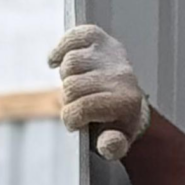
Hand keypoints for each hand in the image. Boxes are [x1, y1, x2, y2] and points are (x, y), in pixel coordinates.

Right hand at [48, 25, 149, 161]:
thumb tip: (108, 143)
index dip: (71, 118)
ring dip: (65, 77)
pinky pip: (73, 37)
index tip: (75, 122)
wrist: (128, 99)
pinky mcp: (101, 39)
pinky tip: (56, 61)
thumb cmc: (115, 123)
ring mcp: (111, 54)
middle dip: (67, 99)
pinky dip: (60, 48)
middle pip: (72, 85)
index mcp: (127, 102)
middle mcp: (122, 75)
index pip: (82, 108)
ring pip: (70, 63)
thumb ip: (112, 147)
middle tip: (75, 104)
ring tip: (75, 85)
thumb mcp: (117, 142)